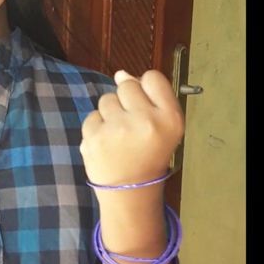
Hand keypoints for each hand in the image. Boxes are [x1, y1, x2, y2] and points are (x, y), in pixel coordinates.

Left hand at [80, 69, 184, 186]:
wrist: (130, 190)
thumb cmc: (150, 154)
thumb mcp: (165, 127)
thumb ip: (149, 96)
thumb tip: (120, 73)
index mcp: (170, 118)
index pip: (153, 78)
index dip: (146, 89)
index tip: (146, 106)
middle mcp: (146, 121)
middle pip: (127, 85)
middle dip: (126, 101)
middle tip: (131, 125)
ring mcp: (118, 129)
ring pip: (107, 99)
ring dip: (110, 114)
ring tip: (119, 136)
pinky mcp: (94, 137)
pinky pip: (92, 116)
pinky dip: (97, 128)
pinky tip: (107, 143)